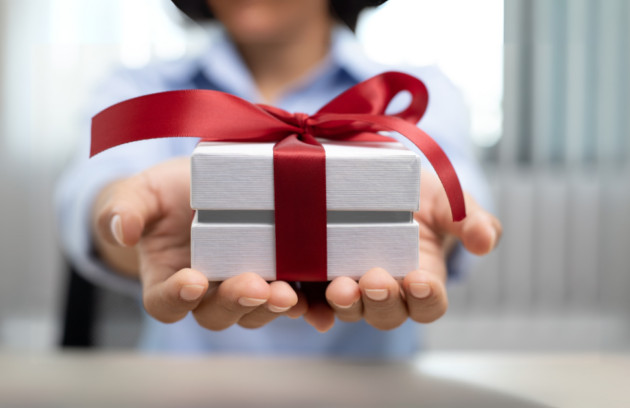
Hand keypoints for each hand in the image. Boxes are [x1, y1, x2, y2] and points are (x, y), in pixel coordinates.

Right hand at [92, 158, 306, 329]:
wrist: (201, 187)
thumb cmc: (165, 194)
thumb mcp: (141, 193)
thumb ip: (124, 208)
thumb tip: (121, 229)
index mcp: (168, 278)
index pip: (165, 301)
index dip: (177, 297)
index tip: (193, 281)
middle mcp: (207, 291)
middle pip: (218, 313)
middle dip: (237, 302)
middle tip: (256, 287)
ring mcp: (243, 285)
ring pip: (256, 309)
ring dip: (273, 306)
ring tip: (290, 294)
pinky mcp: (277, 275)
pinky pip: (291, 298)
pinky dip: (307, 306)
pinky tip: (319, 306)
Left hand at [303, 170, 501, 331]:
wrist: (378, 177)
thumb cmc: (419, 193)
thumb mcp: (448, 199)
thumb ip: (472, 219)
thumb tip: (486, 241)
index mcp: (422, 280)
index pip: (429, 304)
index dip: (426, 298)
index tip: (420, 279)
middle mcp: (387, 290)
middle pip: (386, 313)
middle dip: (381, 301)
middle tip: (375, 280)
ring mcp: (351, 283)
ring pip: (349, 308)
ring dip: (344, 304)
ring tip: (340, 287)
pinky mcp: (319, 273)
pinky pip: (312, 297)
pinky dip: (307, 303)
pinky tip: (300, 298)